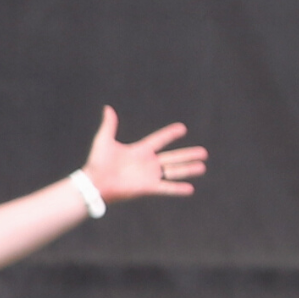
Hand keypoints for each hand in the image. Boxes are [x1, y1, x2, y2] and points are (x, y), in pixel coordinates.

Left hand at [79, 106, 209, 205]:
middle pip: (173, 157)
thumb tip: (108, 108)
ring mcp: (149, 176)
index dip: (170, 134)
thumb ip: (109, 125)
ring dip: (188, 169)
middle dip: (188, 155)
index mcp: (140, 151)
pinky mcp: (148, 187)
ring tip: (202, 167)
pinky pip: (166, 188)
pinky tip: (190, 188)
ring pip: (174, 171)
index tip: (182, 128)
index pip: (159, 140)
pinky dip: (177, 189)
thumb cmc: (98, 162)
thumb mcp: (104, 140)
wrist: (95, 182)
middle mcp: (148, 163)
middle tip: (204, 153)